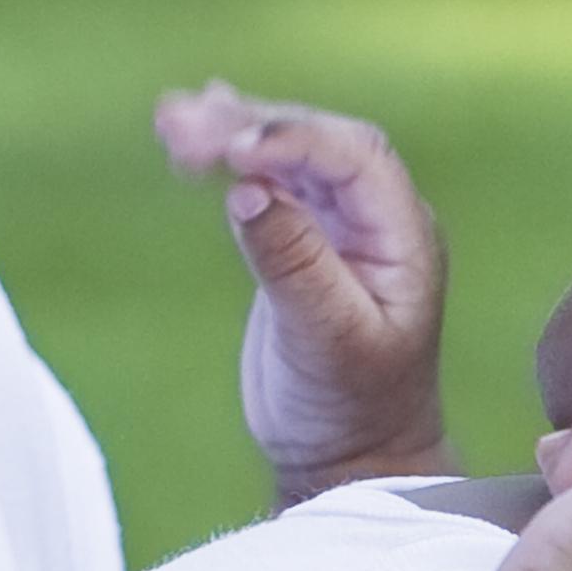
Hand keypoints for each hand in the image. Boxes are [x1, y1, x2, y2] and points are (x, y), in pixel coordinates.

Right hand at [156, 84, 455, 498]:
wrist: (348, 455)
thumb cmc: (350, 406)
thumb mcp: (325, 339)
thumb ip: (293, 263)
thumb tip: (248, 189)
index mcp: (402, 235)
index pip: (354, 158)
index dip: (294, 140)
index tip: (232, 151)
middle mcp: (376, 217)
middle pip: (314, 142)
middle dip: (248, 128)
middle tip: (178, 126)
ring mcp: (338, 223)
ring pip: (286, 152)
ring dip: (229, 130)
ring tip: (169, 119)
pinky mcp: (301, 236)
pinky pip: (267, 175)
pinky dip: (229, 149)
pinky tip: (199, 115)